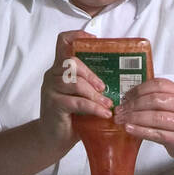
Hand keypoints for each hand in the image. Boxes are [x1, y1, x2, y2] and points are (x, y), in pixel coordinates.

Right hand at [38, 30, 113, 156]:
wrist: (53, 139)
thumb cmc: (71, 115)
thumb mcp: (81, 95)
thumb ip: (91, 84)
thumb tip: (122, 78)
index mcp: (60, 68)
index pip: (62, 41)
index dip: (77, 35)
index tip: (94, 39)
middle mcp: (52, 75)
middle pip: (72, 62)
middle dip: (92, 74)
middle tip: (104, 88)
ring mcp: (50, 90)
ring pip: (75, 83)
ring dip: (95, 94)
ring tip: (108, 104)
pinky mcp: (53, 105)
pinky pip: (77, 102)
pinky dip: (94, 108)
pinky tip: (104, 114)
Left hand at [114, 79, 173, 161]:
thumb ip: (158, 98)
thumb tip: (128, 98)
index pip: (158, 85)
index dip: (138, 89)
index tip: (125, 96)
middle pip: (154, 100)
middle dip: (133, 104)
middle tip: (119, 110)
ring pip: (155, 117)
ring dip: (134, 118)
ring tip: (120, 120)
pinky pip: (156, 133)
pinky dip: (140, 130)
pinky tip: (129, 129)